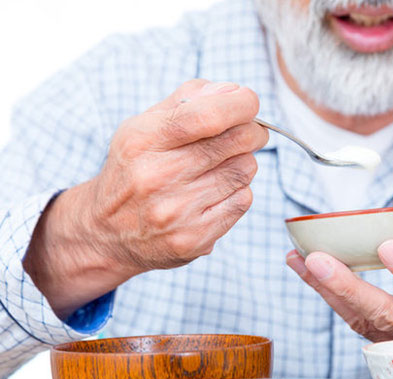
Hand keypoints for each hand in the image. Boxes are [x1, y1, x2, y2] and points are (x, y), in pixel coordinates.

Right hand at [24, 79, 267, 318]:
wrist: (107, 232)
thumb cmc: (134, 169)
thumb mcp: (145, 125)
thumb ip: (188, 99)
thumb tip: (233, 91)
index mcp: (143, 141)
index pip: (205, 115)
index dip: (239, 104)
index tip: (249, 102)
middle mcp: (158, 177)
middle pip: (235, 142)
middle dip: (252, 131)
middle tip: (249, 132)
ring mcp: (177, 211)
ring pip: (244, 170)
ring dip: (243, 162)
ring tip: (221, 165)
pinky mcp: (194, 238)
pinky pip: (243, 200)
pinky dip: (238, 190)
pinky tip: (217, 191)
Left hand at [286, 180, 392, 341]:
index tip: (388, 245)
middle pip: (387, 315)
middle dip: (348, 288)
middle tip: (317, 260)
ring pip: (363, 321)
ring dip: (328, 291)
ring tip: (298, 260)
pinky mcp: (389, 344)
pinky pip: (357, 322)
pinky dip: (331, 298)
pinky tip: (309, 274)